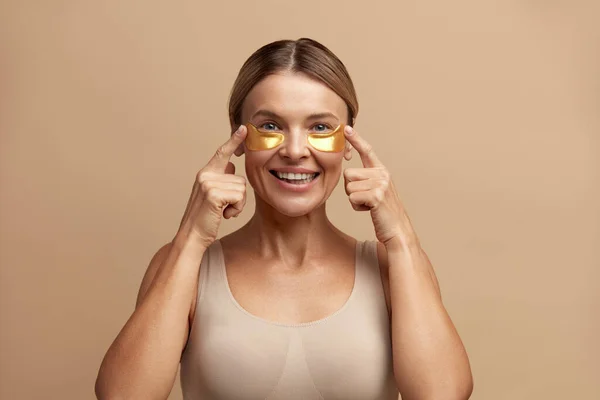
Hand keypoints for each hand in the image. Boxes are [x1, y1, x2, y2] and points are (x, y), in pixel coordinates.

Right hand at [176, 125, 247, 247]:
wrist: (192, 236)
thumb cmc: (205, 219)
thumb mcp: (213, 195)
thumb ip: (221, 178)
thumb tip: (232, 164)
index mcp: (205, 173)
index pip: (222, 153)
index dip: (234, 140)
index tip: (243, 128)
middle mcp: (205, 174)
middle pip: (240, 178)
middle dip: (238, 196)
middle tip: (224, 208)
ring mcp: (208, 183)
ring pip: (242, 188)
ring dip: (237, 204)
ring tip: (222, 211)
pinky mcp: (213, 194)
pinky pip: (240, 196)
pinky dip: (236, 208)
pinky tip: (224, 215)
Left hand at [343, 126, 417, 247]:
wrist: (397, 231)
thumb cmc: (384, 214)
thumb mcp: (376, 192)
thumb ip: (366, 180)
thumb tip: (348, 173)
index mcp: (382, 171)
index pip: (367, 151)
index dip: (356, 139)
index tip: (347, 128)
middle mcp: (382, 174)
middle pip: (348, 174)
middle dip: (352, 189)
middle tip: (367, 200)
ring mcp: (381, 184)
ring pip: (348, 187)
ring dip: (354, 200)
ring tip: (369, 206)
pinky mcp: (377, 196)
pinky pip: (353, 197)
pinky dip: (357, 207)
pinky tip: (370, 211)